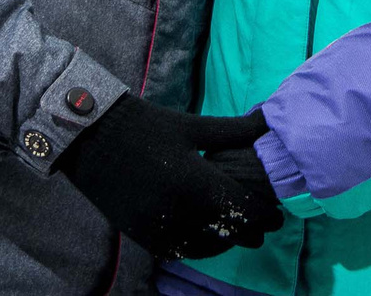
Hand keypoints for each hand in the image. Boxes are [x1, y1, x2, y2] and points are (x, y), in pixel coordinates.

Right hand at [58, 99, 280, 260]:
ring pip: (203, 248)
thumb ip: (235, 130)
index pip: (242, 210)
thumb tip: (269, 120)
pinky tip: (207, 238)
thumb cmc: (147, 126)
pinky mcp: (140, 235)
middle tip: (264, 228)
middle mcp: (177, 210)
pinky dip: (196, 248)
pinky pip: (177, 251)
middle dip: (250, 232)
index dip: (265, 217)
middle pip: (227, 233)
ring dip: (224, 244)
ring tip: (237, 234)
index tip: (278, 218)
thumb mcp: (193, 126)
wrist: (92, 138)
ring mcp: (156, 227)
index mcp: (194, 181)